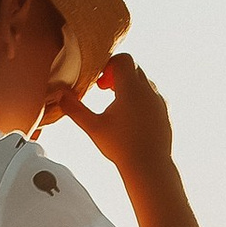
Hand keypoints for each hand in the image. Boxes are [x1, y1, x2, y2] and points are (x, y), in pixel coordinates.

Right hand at [51, 51, 175, 179]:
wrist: (150, 167)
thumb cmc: (122, 148)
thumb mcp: (93, 127)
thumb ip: (74, 109)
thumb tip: (60, 95)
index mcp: (132, 89)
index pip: (124, 60)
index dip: (109, 65)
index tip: (100, 82)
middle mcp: (149, 91)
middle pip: (134, 68)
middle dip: (118, 74)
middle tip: (105, 90)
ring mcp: (159, 102)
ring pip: (145, 82)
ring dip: (130, 86)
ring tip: (117, 104)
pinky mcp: (165, 113)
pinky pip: (153, 97)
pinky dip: (141, 99)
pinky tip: (131, 117)